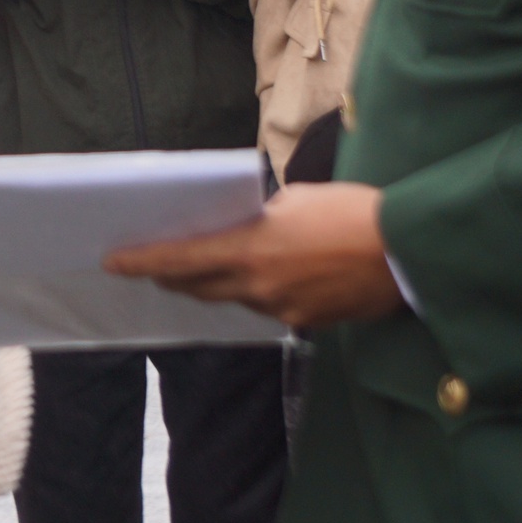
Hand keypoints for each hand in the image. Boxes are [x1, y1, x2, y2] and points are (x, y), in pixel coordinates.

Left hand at [106, 182, 403, 329]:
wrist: (408, 252)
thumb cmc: (353, 213)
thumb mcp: (295, 200)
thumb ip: (259, 218)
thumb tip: (243, 228)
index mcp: (251, 250)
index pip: (180, 260)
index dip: (143, 263)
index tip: (114, 263)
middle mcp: (259, 286)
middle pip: (198, 287)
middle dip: (173, 278)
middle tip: (154, 268)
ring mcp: (282, 308)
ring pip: (234, 298)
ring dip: (217, 284)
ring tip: (208, 268)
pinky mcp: (307, 322)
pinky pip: (268, 307)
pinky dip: (258, 292)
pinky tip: (268, 277)